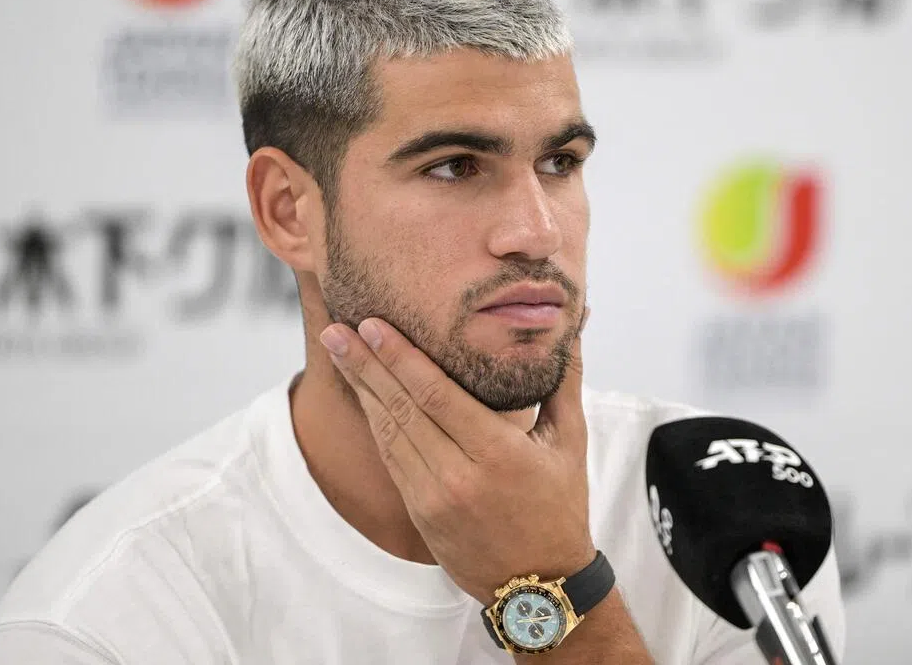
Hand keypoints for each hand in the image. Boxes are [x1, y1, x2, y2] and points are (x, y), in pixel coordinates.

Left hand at [320, 310, 593, 602]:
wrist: (540, 587)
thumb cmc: (560, 508)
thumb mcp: (571, 441)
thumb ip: (564, 380)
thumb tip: (574, 325)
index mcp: (498, 453)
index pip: (436, 394)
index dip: (400, 357)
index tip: (374, 325)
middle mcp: (459, 475)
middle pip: (402, 408)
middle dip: (365, 364)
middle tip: (336, 330)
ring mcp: (433, 497)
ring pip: (388, 432)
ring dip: (361, 388)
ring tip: (338, 351)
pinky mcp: (419, 512)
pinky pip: (390, 458)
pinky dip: (374, 422)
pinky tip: (362, 394)